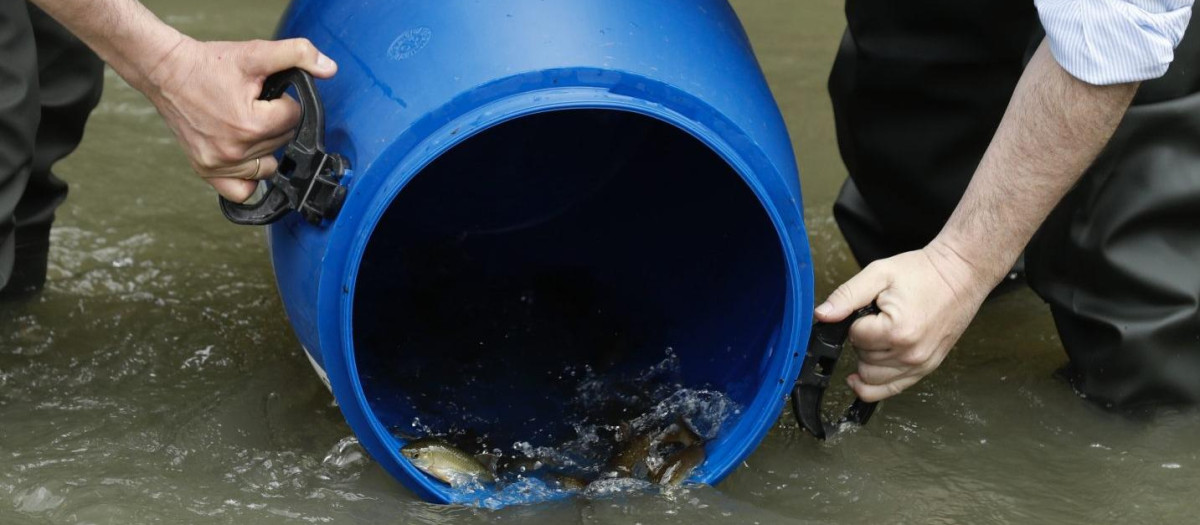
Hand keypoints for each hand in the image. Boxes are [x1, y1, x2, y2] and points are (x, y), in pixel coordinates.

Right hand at [141, 37, 337, 201]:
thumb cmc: (207, 65)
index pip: (294, 119)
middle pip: (282, 144)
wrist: (165, 72)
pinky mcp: (206, 170)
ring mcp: (219, 164)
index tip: (266, 93)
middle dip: (275, 123)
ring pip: (268, 167)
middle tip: (253, 105)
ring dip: (265, 148)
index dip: (285, 103)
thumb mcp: (255, 53)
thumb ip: (297, 54)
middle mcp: (235, 150)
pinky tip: (247, 159)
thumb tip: (329, 68)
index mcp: (251, 124)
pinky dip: (249, 179)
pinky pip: (241, 192)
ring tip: (247, 125)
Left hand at [814, 239, 995, 401]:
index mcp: (897, 330)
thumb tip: (822, 315)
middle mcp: (910, 354)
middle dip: (861, 342)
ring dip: (868, 361)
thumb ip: (846, 296)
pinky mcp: (926, 369)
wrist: (960, 275)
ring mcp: (920, 365)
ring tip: (879, 337)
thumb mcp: (879, 274)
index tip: (870, 310)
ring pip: (872, 379)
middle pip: (862, 360)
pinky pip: (891, 389)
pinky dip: (874, 386)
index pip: (855, 338)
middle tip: (875, 321)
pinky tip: (862, 377)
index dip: (855, 323)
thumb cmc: (923, 273)